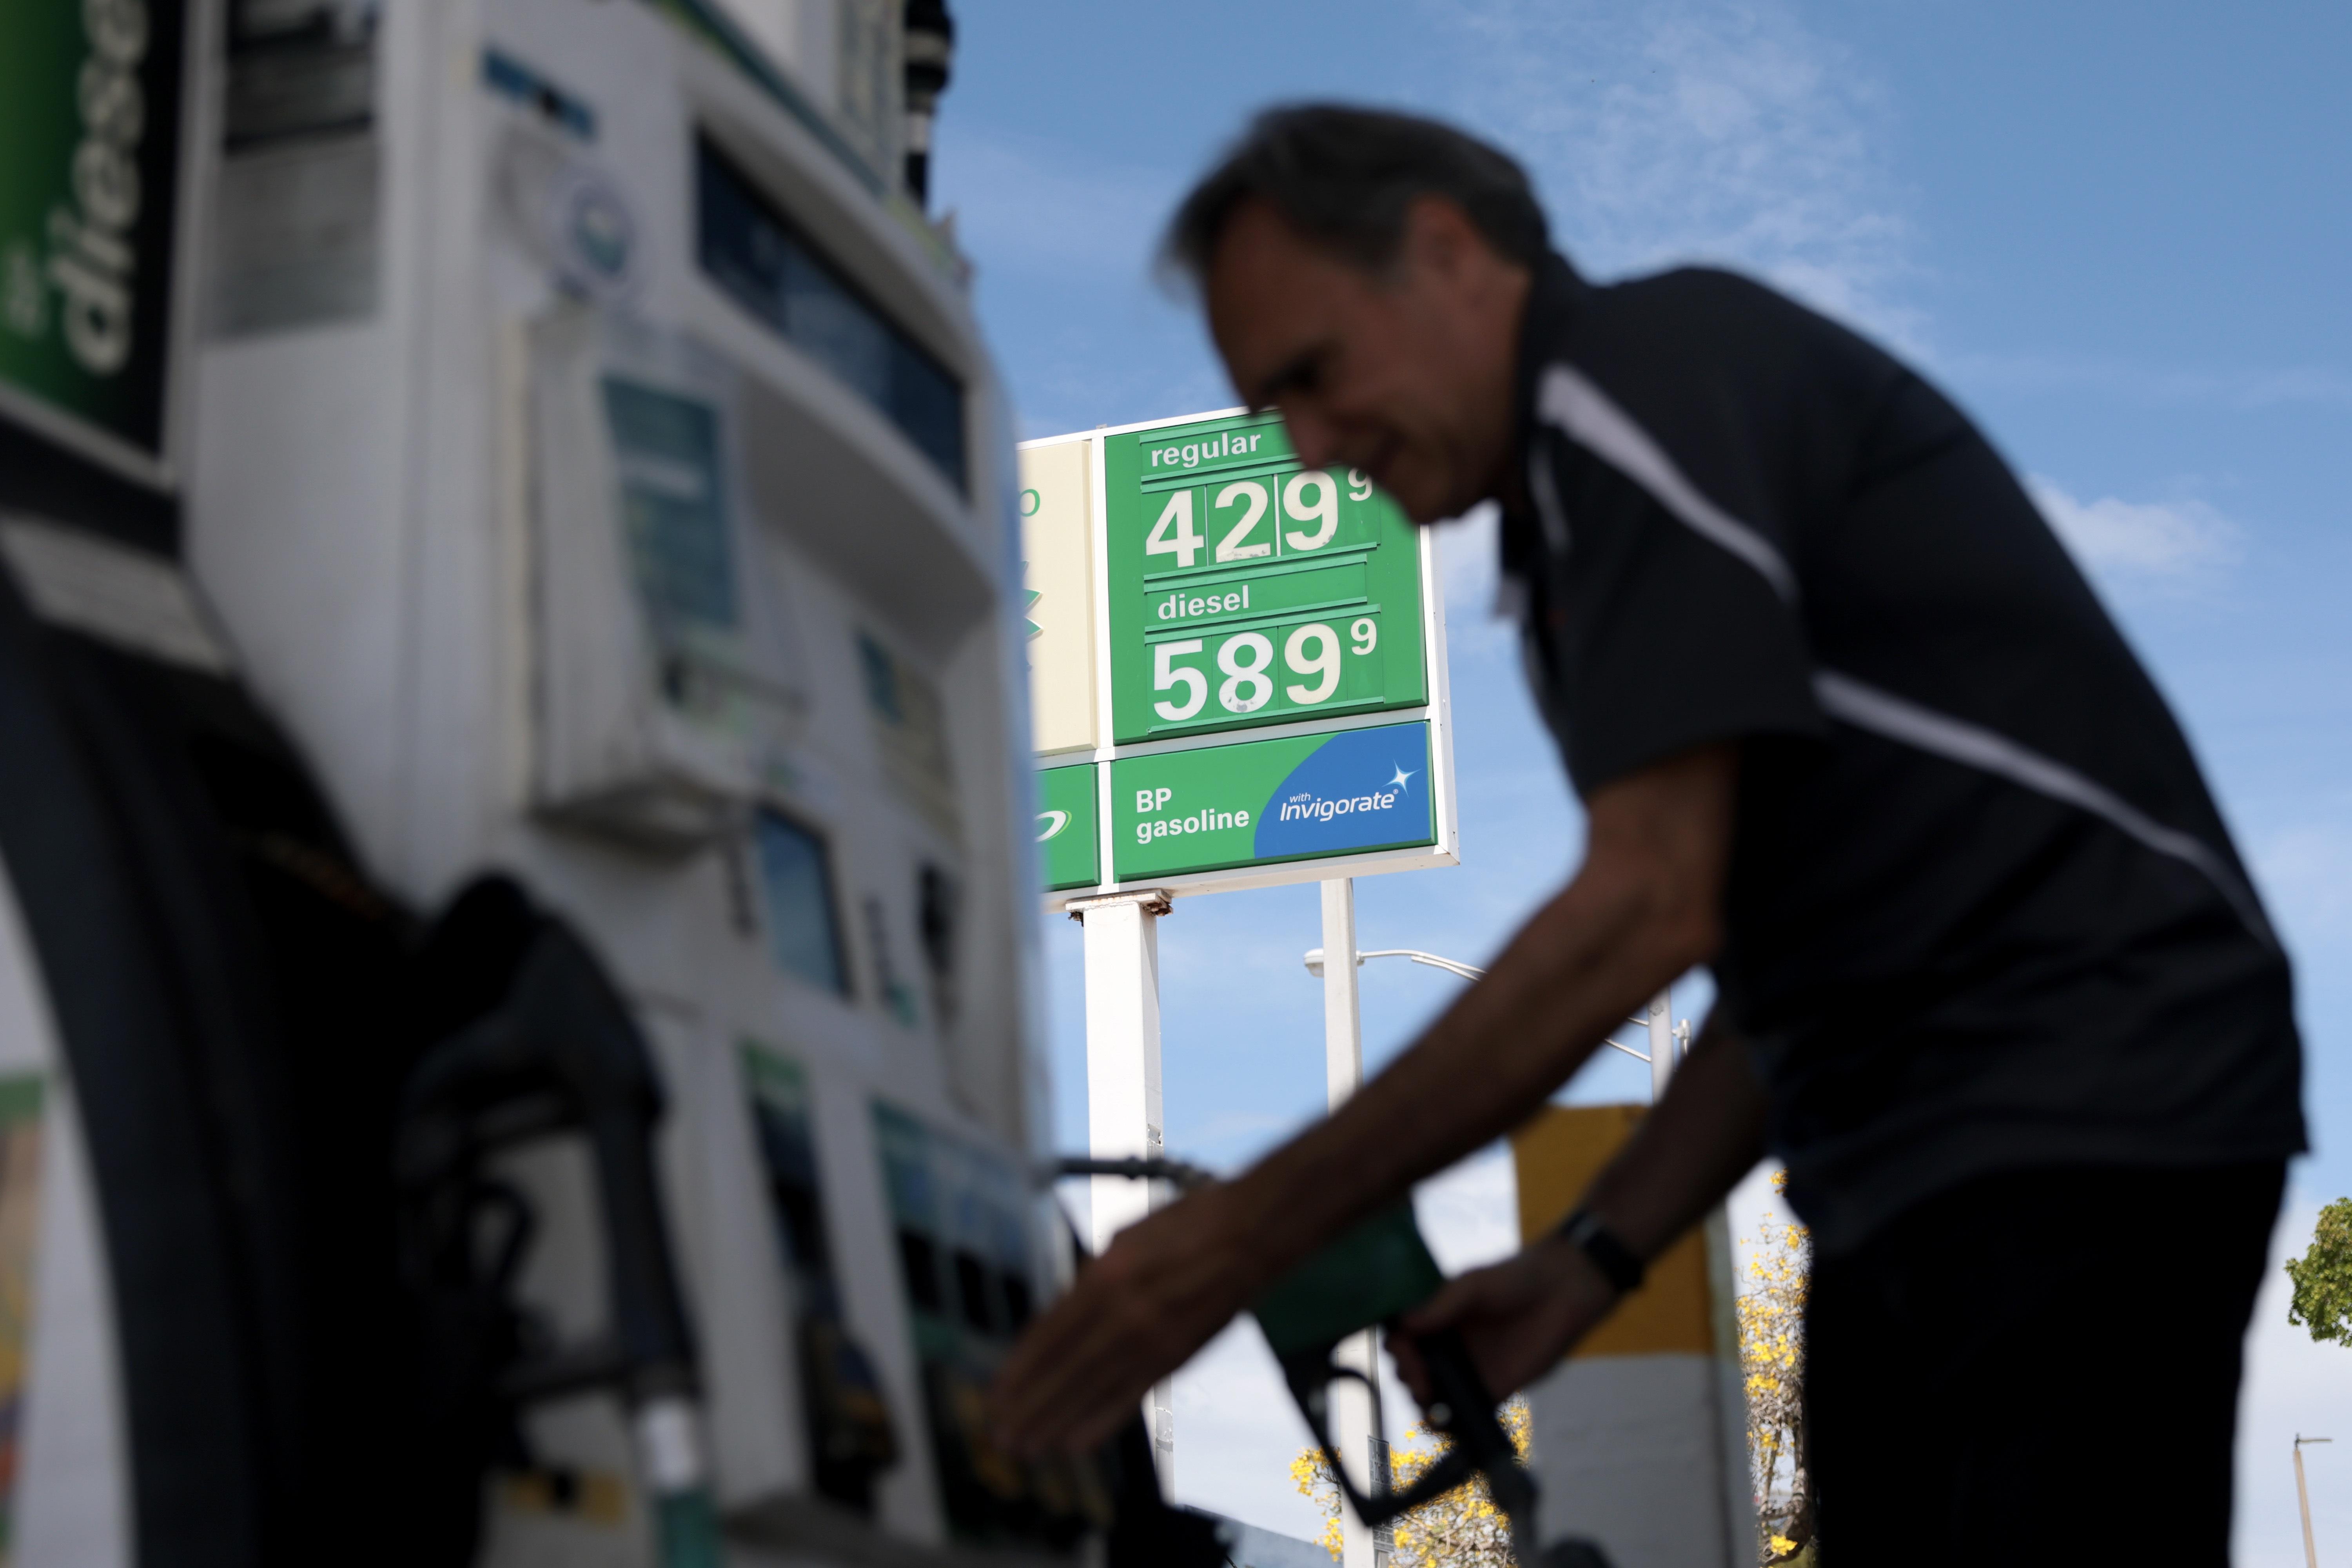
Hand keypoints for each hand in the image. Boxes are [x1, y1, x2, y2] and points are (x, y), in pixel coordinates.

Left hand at [988, 1181, 1264, 1456]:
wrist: (1248, 1236)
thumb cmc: (1186, 1225)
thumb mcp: (1123, 1240)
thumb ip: (1091, 1280)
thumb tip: (1063, 1314)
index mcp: (1104, 1277)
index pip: (1048, 1336)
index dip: (1019, 1370)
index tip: (995, 1393)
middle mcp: (1122, 1314)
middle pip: (1063, 1371)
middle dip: (1027, 1406)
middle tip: (999, 1435)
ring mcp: (1151, 1341)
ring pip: (1091, 1391)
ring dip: (1054, 1422)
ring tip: (1024, 1447)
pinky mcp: (1175, 1358)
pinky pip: (1130, 1396)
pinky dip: (1100, 1423)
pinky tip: (1075, 1443)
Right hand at [1389, 1234, 1619, 1406]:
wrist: (1561, 1293)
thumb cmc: (1514, 1280)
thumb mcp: (1472, 1285)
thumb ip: (1441, 1304)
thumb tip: (1405, 1323)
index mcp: (1437, 1318)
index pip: (1404, 1339)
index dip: (1398, 1350)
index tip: (1405, 1355)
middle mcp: (1448, 1346)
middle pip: (1413, 1369)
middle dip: (1408, 1376)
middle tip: (1419, 1380)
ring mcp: (1469, 1371)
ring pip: (1433, 1394)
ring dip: (1423, 1401)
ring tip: (1428, 1399)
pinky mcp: (1493, 1391)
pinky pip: (1465, 1413)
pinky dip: (1450, 1422)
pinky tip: (1445, 1422)